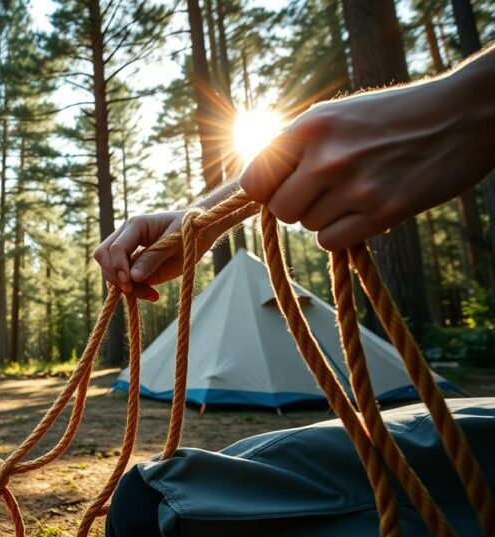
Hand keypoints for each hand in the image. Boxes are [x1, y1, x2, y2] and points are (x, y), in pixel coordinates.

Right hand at [92, 211, 222, 299]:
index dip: (119, 266)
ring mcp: (126, 251)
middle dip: (115, 276)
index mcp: (135, 225)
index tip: (129, 282)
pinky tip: (153, 295)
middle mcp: (125, 237)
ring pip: (109, 270)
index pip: (117, 247)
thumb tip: (133, 277)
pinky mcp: (132, 265)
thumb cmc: (188, 231)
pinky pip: (123, 281)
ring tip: (151, 295)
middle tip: (132, 290)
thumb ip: (153, 259)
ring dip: (125, 287)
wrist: (197, 233)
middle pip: (103, 256)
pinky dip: (134, 291)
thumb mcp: (174, 244)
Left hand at [240, 72, 494, 250]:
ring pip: (308, 227)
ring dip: (327, 217)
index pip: (253, 181)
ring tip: (358, 192)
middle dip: (297, 207)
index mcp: (310, 127)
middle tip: (325, 194)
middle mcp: (327, 156)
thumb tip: (254, 186)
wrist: (464, 114)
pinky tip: (365, 212)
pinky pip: (331, 241)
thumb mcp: (336, 117)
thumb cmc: (394, 116)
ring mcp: (355, 185)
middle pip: (279, 210)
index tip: (281, 190)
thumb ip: (296, 147)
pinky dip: (343, 234)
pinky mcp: (383, 211)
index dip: (265, 192)